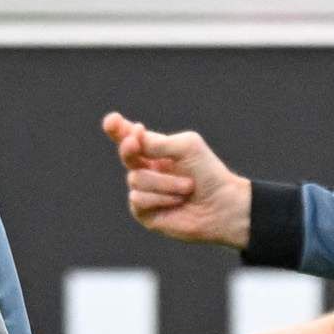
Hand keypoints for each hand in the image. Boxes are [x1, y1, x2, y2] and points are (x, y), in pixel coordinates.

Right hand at [104, 114, 250, 248]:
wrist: (222, 206)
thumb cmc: (208, 174)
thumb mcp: (186, 148)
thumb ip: (157, 143)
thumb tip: (132, 140)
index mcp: (155, 150)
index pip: (130, 136)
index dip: (117, 129)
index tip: (112, 121)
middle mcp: (146, 168)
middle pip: (126, 154)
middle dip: (128, 148)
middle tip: (134, 143)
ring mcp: (144, 191)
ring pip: (136, 179)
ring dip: (165, 183)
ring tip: (188, 187)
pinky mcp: (143, 212)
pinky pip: (139, 199)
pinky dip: (161, 198)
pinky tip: (177, 202)